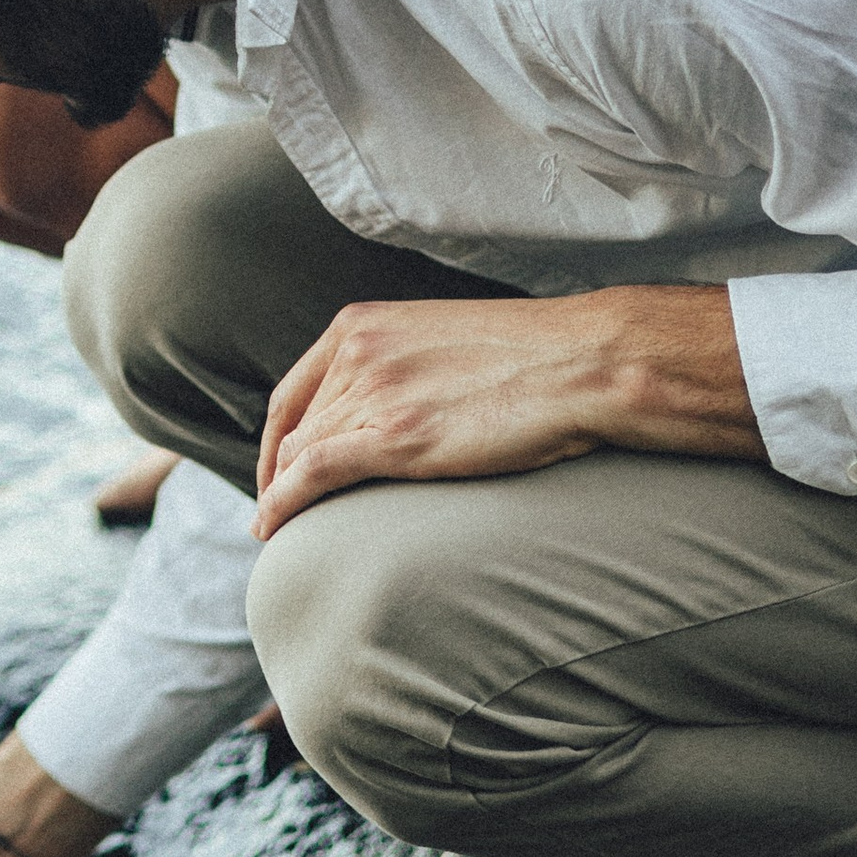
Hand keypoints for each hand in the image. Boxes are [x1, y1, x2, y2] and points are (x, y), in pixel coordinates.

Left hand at [253, 284, 757, 539]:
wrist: (583, 362)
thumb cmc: (535, 357)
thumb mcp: (446, 344)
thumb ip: (405, 368)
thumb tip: (395, 408)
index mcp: (364, 324)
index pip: (295, 389)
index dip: (279, 436)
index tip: (277, 466)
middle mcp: (357, 353)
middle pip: (297, 425)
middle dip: (280, 472)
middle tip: (277, 511)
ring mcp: (373, 394)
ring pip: (302, 453)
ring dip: (281, 495)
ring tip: (276, 531)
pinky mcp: (393, 437)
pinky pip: (313, 474)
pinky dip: (284, 504)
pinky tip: (273, 531)